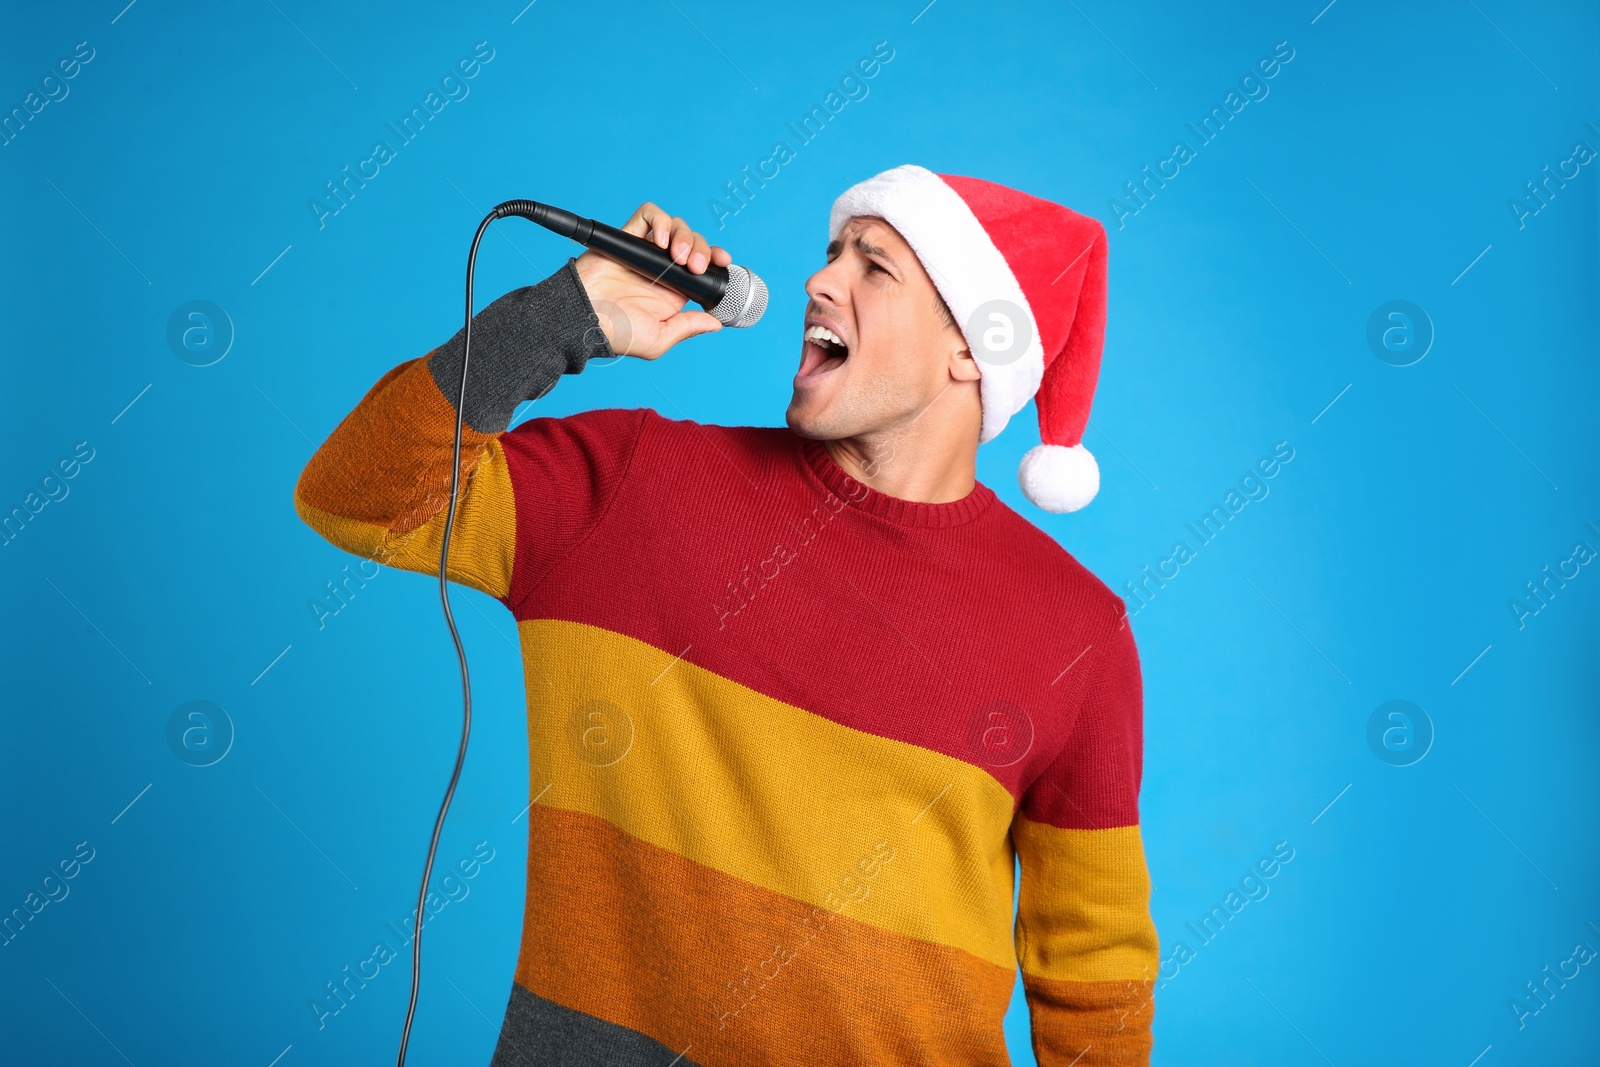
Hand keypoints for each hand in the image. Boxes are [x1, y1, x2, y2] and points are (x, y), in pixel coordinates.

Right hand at [573, 202, 732, 359]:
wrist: (585, 318)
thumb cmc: (616, 335)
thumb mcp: (659, 338)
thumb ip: (688, 327)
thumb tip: (716, 324)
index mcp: (675, 290)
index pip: (704, 264)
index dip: (716, 258)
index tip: (724, 262)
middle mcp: (663, 268)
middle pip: (694, 241)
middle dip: (701, 248)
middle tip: (694, 266)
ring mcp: (646, 251)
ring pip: (676, 226)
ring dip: (684, 235)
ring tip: (677, 255)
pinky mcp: (628, 237)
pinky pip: (648, 214)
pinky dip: (660, 220)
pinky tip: (659, 240)